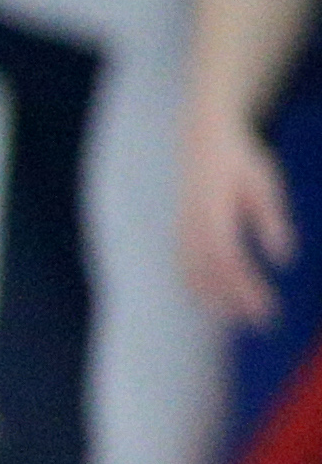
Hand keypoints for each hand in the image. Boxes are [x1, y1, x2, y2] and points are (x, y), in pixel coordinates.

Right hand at [186, 103, 294, 327]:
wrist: (204, 141)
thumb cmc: (241, 162)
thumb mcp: (265, 185)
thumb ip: (272, 221)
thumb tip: (283, 258)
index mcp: (215, 215)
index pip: (230, 262)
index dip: (246, 288)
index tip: (267, 308)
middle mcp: (193, 227)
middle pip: (211, 275)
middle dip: (234, 302)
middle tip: (260, 322)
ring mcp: (183, 230)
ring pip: (193, 275)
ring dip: (215, 299)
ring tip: (237, 319)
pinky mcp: (181, 232)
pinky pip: (185, 267)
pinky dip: (198, 287)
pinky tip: (214, 300)